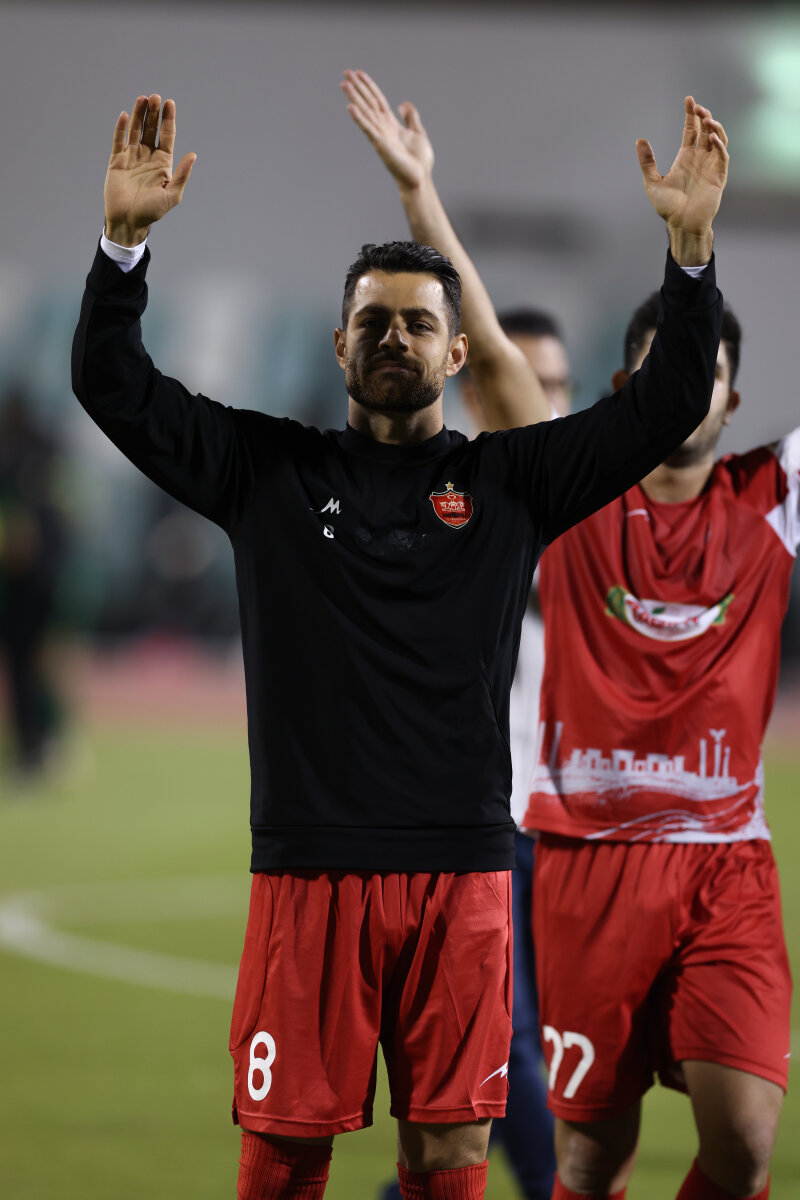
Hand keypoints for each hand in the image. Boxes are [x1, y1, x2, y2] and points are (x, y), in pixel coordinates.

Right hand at [104, 94, 195, 245]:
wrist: (128, 221)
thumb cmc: (152, 212)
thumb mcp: (171, 195)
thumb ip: (182, 175)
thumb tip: (192, 156)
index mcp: (163, 163)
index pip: (167, 136)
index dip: (168, 120)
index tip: (170, 103)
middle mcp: (148, 157)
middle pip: (151, 129)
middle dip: (154, 113)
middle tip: (155, 97)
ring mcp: (132, 157)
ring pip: (136, 131)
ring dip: (139, 115)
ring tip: (143, 99)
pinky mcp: (117, 161)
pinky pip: (119, 140)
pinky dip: (122, 128)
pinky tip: (126, 115)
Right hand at [341, 69, 432, 193]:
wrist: (420, 178)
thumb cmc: (419, 160)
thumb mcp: (418, 132)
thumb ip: (411, 117)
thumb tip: (403, 103)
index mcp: (391, 123)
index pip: (378, 100)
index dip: (369, 86)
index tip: (358, 73)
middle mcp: (383, 127)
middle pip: (368, 102)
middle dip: (357, 87)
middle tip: (345, 72)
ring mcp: (380, 136)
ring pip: (365, 112)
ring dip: (354, 98)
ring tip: (344, 84)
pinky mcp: (380, 145)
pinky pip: (368, 129)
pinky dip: (360, 119)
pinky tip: (350, 108)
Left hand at [637, 97, 728, 263]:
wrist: (681, 224)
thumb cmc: (668, 207)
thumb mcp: (652, 182)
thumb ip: (647, 162)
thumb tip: (639, 140)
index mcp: (685, 157)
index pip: (691, 130)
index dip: (691, 115)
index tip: (689, 100)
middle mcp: (700, 159)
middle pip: (706, 130)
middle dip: (703, 117)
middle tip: (698, 108)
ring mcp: (710, 166)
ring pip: (717, 140)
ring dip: (714, 128)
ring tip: (707, 119)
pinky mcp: (718, 176)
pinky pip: (722, 157)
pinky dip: (719, 146)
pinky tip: (712, 139)